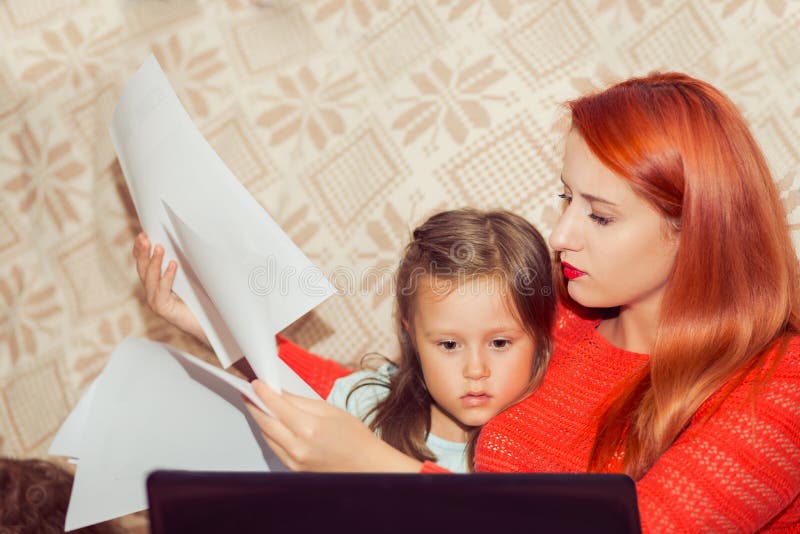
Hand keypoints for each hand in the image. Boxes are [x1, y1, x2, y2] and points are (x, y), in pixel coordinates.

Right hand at [132, 232, 207, 344]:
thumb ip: (185, 267)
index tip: (142, 235)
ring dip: (154, 261)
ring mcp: (156, 303)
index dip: (140, 251)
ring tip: (158, 247)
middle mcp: (153, 294)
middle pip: (143, 270)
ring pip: (150, 279)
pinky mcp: (164, 310)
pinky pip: (162, 291)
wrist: (210, 326)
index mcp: (156, 286)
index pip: (144, 266)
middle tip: (144, 237)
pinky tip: (172, 264)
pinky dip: (167, 277)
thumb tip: (186, 246)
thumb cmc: (202, 304)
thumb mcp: (191, 281)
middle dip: (143, 252)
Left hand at [244, 380, 423, 472]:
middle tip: (249, 393)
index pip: (277, 406)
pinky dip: (270, 434)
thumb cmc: (355, 439)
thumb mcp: (331, 411)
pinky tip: (272, 424)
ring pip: (267, 436)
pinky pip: (275, 448)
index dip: (263, 392)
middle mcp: (298, 447)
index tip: (255, 383)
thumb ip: (302, 403)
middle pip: (265, 422)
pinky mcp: (293, 470)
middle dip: (255, 405)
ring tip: (258, 405)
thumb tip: (281, 395)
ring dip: (261, 420)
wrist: (367, 467)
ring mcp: (294, 461)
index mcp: (309, 428)